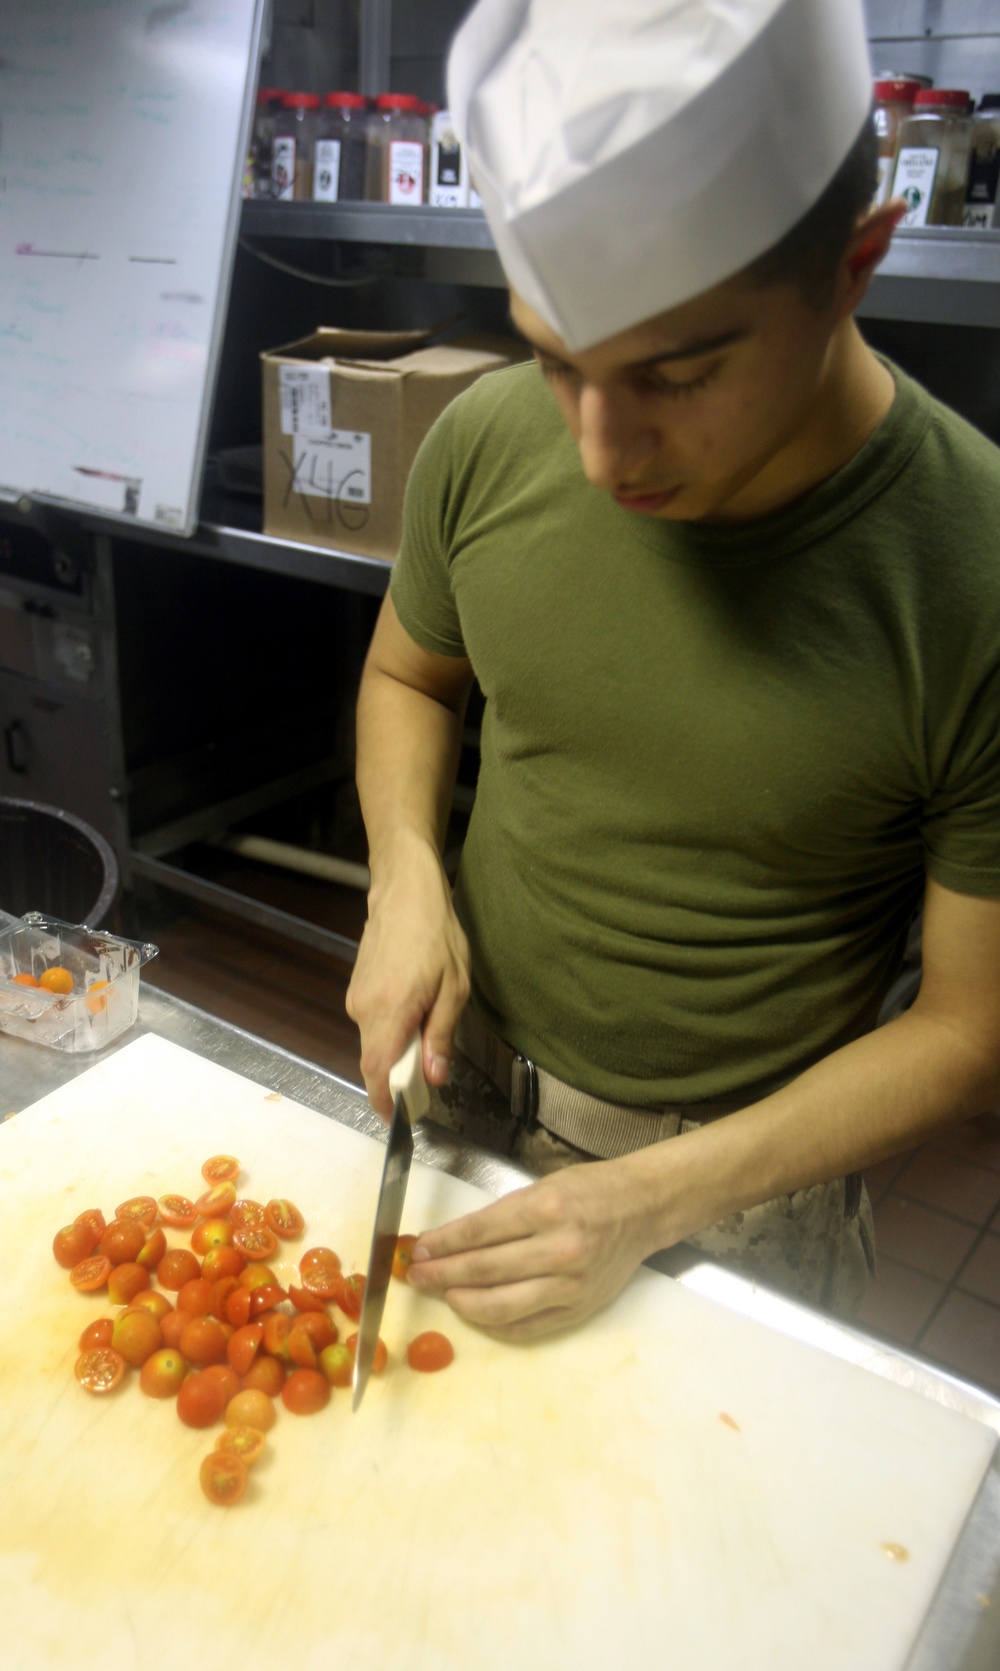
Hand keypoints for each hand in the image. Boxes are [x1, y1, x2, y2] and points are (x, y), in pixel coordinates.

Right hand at [346, 833, 470, 1116]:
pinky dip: (390, 1031)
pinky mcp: (356, 988)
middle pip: (374, 1060)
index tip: (398, 1119)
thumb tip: (435, 1077)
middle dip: (396, 1079)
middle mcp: (364, 1009)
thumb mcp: (454, 989)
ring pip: (374, 1042)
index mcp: (390, 1011)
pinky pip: (372, 1023)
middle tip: (427, 1083)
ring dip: (396, 1051)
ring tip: (427, 1041)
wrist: (405, 892)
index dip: (384, 1100)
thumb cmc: (436, 936)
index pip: (376, 1071)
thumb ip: (441, 1036)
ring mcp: (356, 998)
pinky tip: (414, 1016)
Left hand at [405, 1159, 651, 1340]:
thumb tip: (448, 1241)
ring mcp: (571, 1285)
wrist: (642, 1209)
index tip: (418, 1249)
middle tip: (417, 1275)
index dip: (442, 1244)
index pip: (478, 1232)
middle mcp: (560, 1248)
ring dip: (461, 1302)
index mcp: (547, 1208)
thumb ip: (499, 1217)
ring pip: (499, 1306)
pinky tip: (474, 1313)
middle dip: (441, 1274)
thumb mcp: (542, 1188)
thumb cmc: (589, 1191)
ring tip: (443, 1293)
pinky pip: (525, 1327)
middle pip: (483, 1270)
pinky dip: (493, 1324)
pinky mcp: (579, 1310)